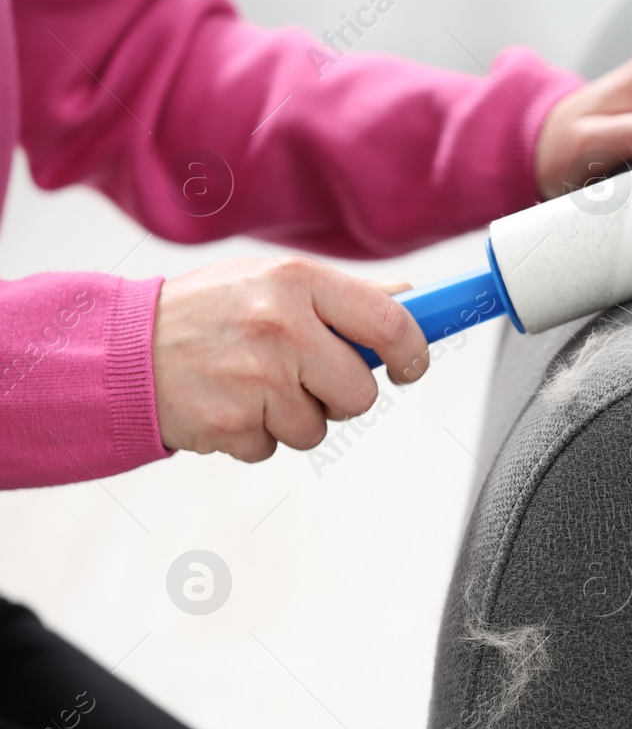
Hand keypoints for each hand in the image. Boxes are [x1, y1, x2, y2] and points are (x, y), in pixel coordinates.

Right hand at [152, 257, 426, 461]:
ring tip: (252, 386)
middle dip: (342, 397)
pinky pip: (274, 447)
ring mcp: (255, 377)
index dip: (412, 353)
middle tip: (308, 381)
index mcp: (296, 281)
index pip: (390, 322)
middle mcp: (280, 325)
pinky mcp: (231, 422)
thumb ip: (341, 295)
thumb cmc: (207, 313)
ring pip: (317, 427)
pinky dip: (255, 435)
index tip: (409, 367)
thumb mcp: (269, 281)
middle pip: (360, 392)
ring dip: (292, 418)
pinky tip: (227, 403)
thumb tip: (410, 296)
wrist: (121, 348)